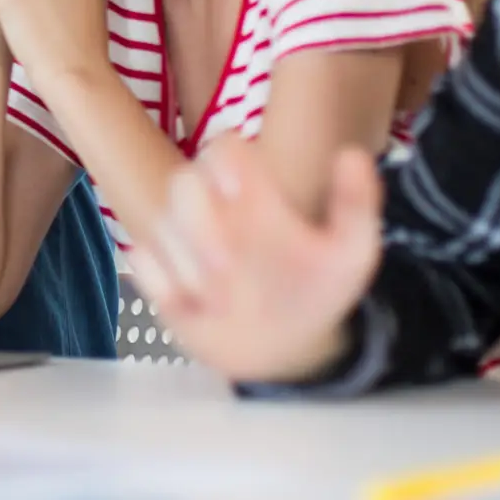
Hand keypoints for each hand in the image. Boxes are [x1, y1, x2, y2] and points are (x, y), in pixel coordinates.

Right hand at [132, 141, 382, 382]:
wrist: (290, 350)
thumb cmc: (316, 291)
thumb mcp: (351, 253)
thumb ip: (356, 205)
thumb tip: (354, 154)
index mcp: (254, 194)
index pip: (225, 149)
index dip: (225, 165)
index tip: (246, 196)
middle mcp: (213, 210)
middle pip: (183, 181)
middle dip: (198, 222)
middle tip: (228, 267)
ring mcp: (184, 243)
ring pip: (161, 223)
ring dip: (186, 262)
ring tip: (222, 303)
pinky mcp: (161, 274)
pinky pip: (143, 261)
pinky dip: (161, 281)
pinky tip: (192, 306)